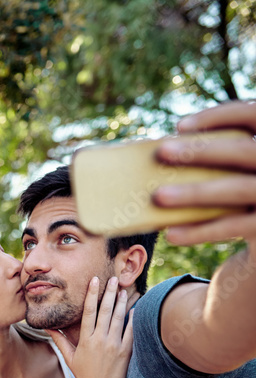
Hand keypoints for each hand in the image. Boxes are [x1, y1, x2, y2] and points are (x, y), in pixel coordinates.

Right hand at [49, 276, 133, 377]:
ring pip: (119, 318)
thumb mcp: (69, 358)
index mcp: (86, 340)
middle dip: (110, 293)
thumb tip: (47, 327)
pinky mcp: (126, 351)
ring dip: (122, 302)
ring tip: (124, 289)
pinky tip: (135, 308)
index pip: (88, 312)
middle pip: (105, 311)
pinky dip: (133, 319)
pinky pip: (131, 331)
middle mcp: (100, 340)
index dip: (91, 295)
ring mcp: (114, 345)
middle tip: (114, 279)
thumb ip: (59, 340)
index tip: (94, 281)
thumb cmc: (84, 376)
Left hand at [153, 99, 255, 246]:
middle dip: (202, 151)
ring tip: (159, 196)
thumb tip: (165, 156)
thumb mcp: (238, 170)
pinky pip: (233, 226)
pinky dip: (200, 230)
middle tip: (162, 152)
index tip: (179, 127)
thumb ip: (219, 160)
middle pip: (244, 151)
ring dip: (196, 192)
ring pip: (237, 188)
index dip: (219, 116)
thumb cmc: (243, 195)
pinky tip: (172, 234)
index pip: (252, 115)